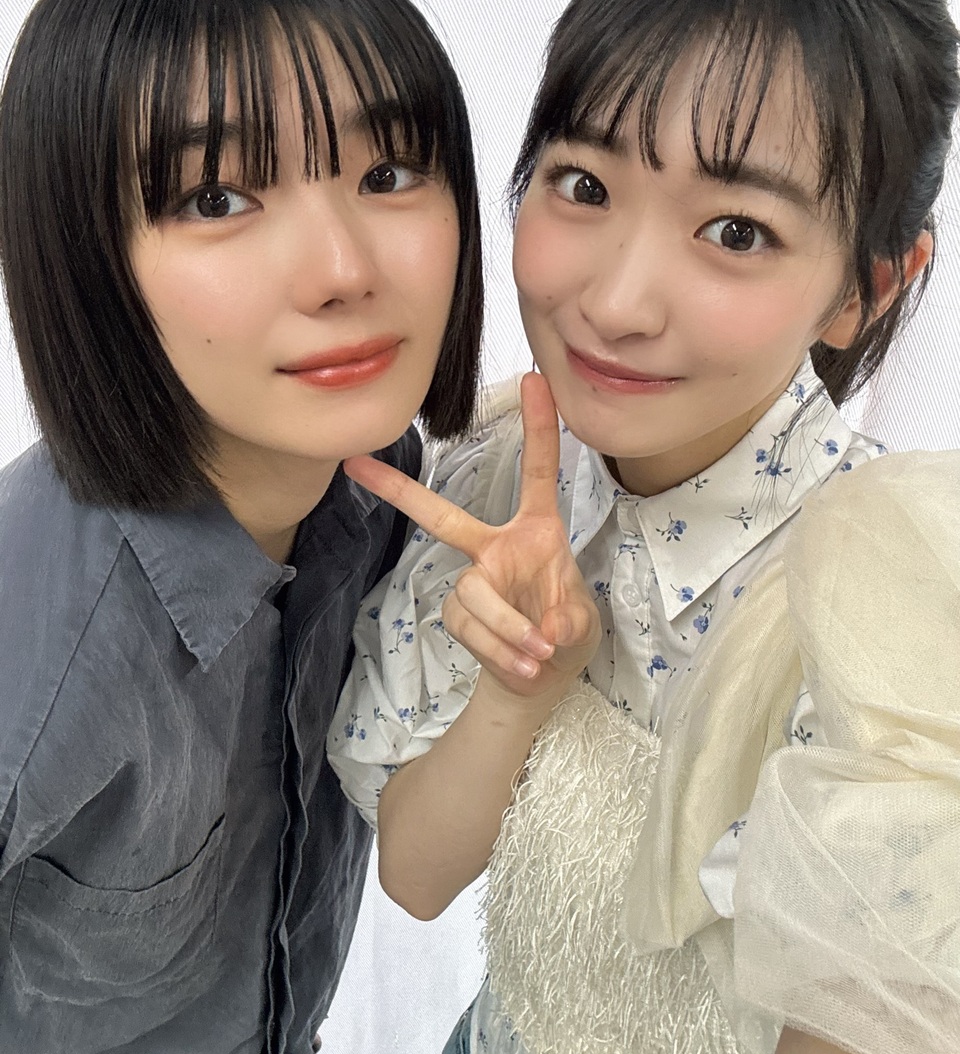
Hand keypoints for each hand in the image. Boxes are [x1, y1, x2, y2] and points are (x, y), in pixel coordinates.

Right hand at [343, 372, 599, 699]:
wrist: (545, 675)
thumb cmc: (566, 628)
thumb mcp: (583, 620)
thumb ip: (569, 618)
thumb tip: (546, 626)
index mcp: (537, 530)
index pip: (537, 471)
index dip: (539, 426)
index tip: (534, 379)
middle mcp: (496, 547)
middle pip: (441, 517)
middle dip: (400, 490)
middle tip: (357, 466)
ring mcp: (472, 580)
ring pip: (473, 593)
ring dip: (507, 627)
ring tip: (538, 654)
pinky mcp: (459, 613)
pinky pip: (469, 625)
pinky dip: (499, 649)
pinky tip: (523, 664)